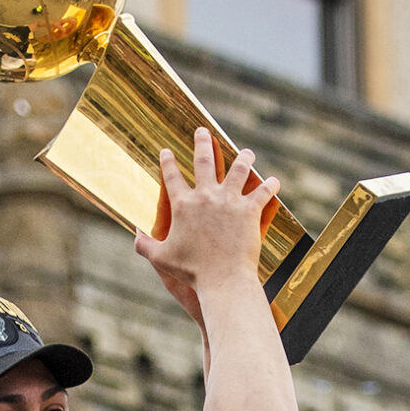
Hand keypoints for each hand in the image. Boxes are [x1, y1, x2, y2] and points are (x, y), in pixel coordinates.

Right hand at [133, 128, 279, 315]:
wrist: (222, 279)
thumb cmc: (191, 272)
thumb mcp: (161, 259)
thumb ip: (144, 244)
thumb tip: (135, 233)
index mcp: (182, 205)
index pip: (171, 176)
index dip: (167, 161)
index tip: (166, 151)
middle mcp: (205, 196)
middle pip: (204, 160)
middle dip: (202, 142)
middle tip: (202, 131)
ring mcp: (229, 200)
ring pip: (238, 169)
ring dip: (243, 157)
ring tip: (247, 152)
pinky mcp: (249, 209)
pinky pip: (262, 191)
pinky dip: (270, 185)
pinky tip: (274, 181)